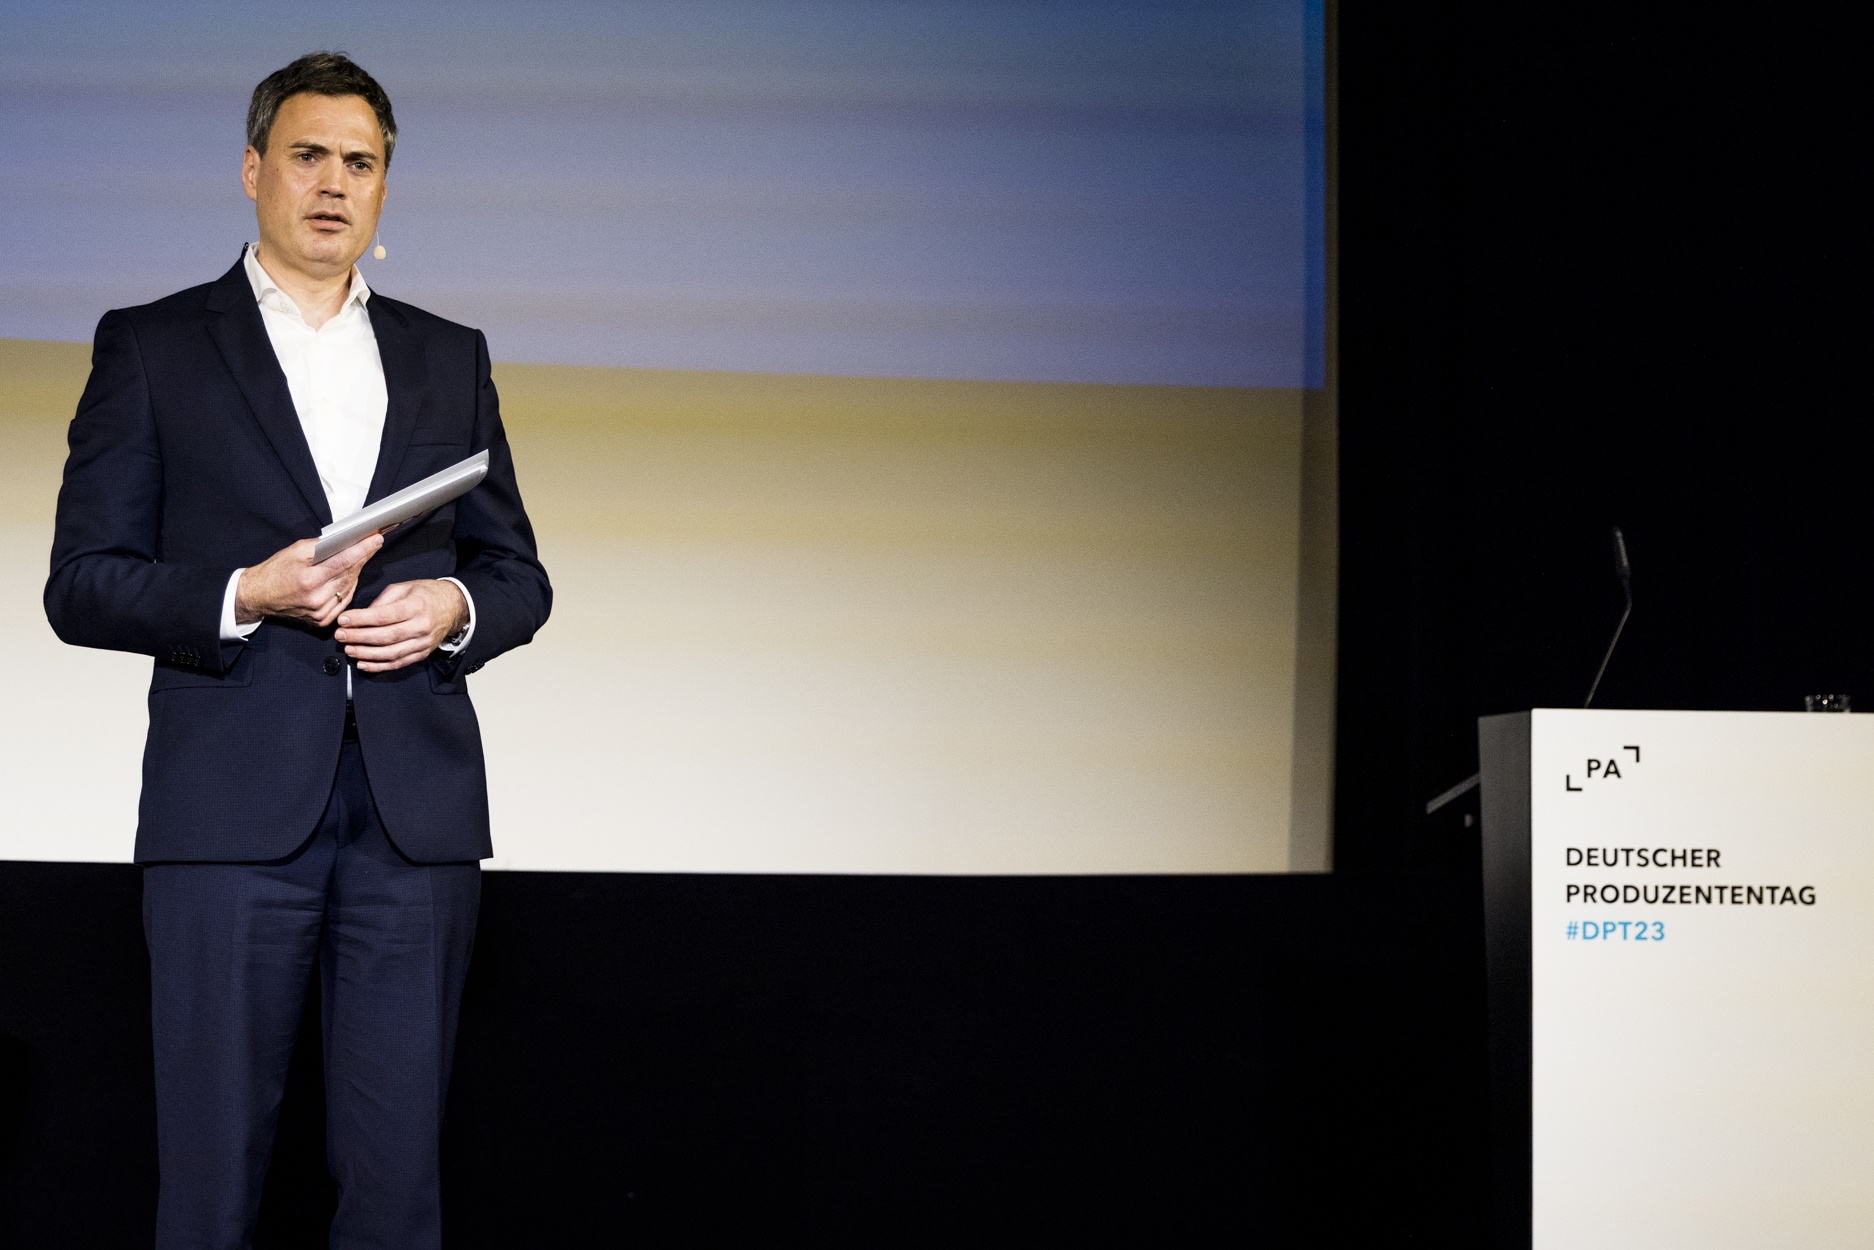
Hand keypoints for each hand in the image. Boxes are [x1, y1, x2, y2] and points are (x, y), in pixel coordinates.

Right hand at [236, 534, 383, 627]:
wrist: (258, 596)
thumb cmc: (275, 571)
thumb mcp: (295, 551)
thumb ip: (321, 547)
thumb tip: (345, 541)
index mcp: (309, 580)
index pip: (344, 562)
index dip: (362, 549)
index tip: (376, 539)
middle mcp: (317, 599)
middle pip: (350, 575)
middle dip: (363, 558)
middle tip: (373, 544)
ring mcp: (320, 612)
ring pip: (350, 588)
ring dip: (357, 572)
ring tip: (361, 557)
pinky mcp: (322, 621)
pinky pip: (344, 601)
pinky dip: (349, 587)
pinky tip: (350, 576)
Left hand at [335, 580, 468, 672]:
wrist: (454, 607)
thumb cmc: (427, 595)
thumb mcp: (405, 587)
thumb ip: (383, 600)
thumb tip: (363, 615)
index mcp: (416, 606)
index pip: (384, 616)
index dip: (361, 619)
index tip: (343, 620)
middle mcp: (421, 627)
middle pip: (385, 637)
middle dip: (359, 637)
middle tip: (340, 635)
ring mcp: (422, 643)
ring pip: (390, 653)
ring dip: (366, 654)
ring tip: (348, 649)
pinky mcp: (422, 654)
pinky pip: (398, 663)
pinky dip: (379, 666)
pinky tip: (363, 663)